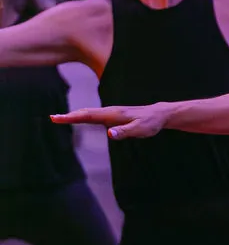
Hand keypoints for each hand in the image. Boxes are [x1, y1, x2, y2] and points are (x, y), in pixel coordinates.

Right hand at [51, 104, 169, 139]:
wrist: (159, 114)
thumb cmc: (151, 123)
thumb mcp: (140, 130)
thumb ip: (125, 132)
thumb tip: (109, 134)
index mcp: (114, 114)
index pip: (89, 116)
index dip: (73, 117)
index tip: (58, 118)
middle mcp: (111, 111)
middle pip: (86, 112)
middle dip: (69, 115)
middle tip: (53, 118)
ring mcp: (112, 112)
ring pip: (89, 113)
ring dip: (74, 114)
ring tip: (60, 118)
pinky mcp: (114, 115)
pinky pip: (95, 115)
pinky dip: (84, 115)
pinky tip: (79, 118)